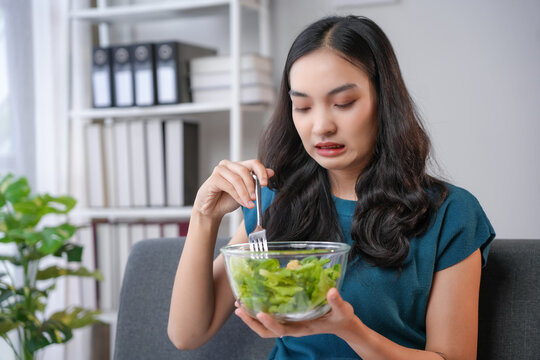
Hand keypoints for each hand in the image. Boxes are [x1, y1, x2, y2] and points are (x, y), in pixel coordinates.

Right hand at [193, 159, 273, 219]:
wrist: (212, 210)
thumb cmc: (227, 200)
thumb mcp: (246, 191)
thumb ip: (257, 182)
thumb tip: (271, 172)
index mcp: (238, 166)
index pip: (254, 163)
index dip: (261, 172)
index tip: (265, 184)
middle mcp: (229, 165)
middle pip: (245, 170)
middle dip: (252, 186)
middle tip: (255, 198)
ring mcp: (220, 170)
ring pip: (237, 179)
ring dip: (245, 194)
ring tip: (249, 204)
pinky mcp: (214, 178)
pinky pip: (229, 186)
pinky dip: (237, 196)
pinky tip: (241, 203)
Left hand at [234, 288, 359, 338]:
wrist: (342, 323)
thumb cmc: (341, 317)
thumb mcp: (342, 310)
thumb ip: (337, 301)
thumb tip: (331, 291)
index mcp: (302, 328)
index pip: (281, 330)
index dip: (270, 323)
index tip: (260, 313)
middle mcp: (292, 327)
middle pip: (267, 331)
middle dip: (251, 321)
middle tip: (240, 307)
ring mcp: (289, 323)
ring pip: (265, 326)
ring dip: (251, 317)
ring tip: (240, 304)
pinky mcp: (289, 317)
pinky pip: (270, 317)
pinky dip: (259, 311)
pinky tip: (253, 299)